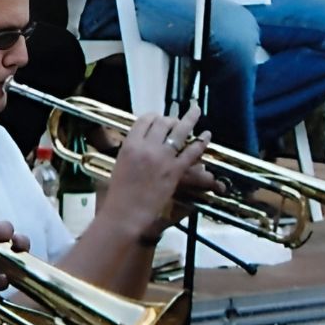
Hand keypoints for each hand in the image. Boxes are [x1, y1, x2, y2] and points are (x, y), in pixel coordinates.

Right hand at [99, 104, 208, 232]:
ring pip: (179, 131)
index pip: (144, 120)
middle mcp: (147, 147)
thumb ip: (131, 150)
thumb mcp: (120, 164)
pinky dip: (201, 142)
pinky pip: (191, 152)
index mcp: (130, 145)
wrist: (126, 213)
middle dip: (171, 119)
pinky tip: (206, 135)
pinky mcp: (175, 170)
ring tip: (196, 111)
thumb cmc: (119, 193)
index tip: (159, 119)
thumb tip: (141, 143)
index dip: (154, 117)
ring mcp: (162, 158)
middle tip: (176, 121)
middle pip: (163, 122)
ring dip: (190, 119)